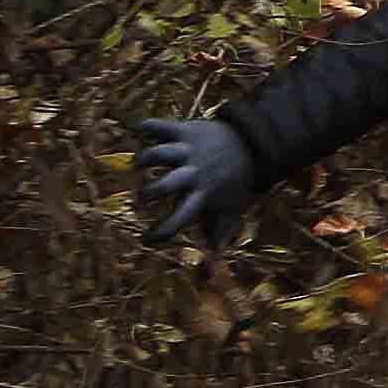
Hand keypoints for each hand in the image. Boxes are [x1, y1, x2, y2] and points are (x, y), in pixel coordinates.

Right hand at [133, 116, 252, 244]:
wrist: (251, 143)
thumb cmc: (234, 182)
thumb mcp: (231, 208)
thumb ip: (218, 234)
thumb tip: (211, 262)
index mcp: (202, 194)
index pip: (180, 217)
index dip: (162, 231)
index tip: (146, 240)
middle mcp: (193, 173)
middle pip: (168, 183)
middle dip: (151, 191)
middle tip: (142, 197)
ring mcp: (188, 150)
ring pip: (162, 152)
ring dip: (146, 157)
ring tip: (136, 164)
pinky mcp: (185, 130)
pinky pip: (163, 126)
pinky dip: (147, 125)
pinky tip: (135, 128)